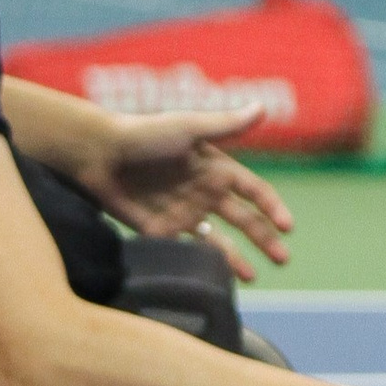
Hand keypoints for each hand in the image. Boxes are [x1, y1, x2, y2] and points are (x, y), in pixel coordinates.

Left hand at [81, 100, 293, 276]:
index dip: (273, 207)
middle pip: (243, 220)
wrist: (98, 154)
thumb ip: (225, 125)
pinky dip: (207, 264)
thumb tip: (263, 108)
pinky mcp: (162, 230)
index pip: (254, 191)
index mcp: (215, 167)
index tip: (288, 227)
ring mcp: (185, 213)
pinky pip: (190, 250)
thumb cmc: (143, 134)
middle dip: (265, 238)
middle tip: (283, 260)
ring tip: (255, 277)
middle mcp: (204, 191)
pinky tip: (219, 278)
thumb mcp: (187, 128)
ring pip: (220, 240)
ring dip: (239, 257)